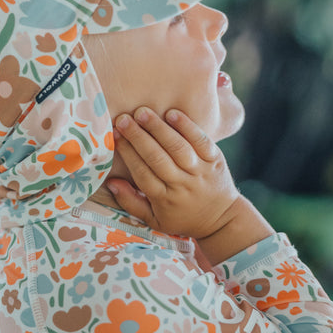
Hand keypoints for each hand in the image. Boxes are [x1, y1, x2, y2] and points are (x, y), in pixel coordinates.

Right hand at [106, 107, 240, 238]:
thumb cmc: (182, 218)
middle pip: (156, 157)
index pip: (141, 172)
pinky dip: (187, 126)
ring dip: (158, 128)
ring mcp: (200, 171)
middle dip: (138, 137)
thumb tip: (110, 181)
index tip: (114, 136)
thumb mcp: (154, 220)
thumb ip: (130, 202)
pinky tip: (172, 113)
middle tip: (123, 119)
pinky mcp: (215, 159)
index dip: (127, 153)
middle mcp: (182, 184)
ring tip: (142, 112)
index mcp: (164, 199)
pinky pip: (201, 140)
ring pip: (177, 147)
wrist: (222, 219)